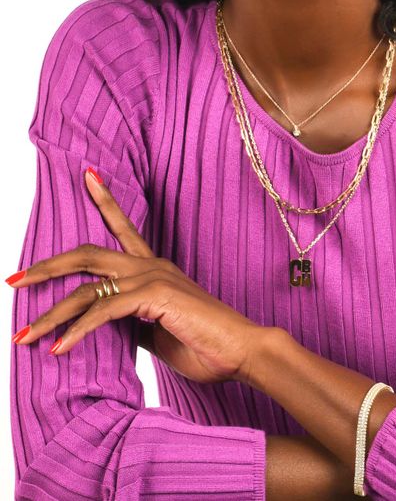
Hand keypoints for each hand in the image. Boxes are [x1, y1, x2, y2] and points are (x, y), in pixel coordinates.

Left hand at [8, 168, 271, 386]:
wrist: (241, 350)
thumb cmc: (205, 343)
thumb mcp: (156, 330)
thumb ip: (131, 320)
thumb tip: (103, 324)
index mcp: (155, 269)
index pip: (125, 227)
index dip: (104, 200)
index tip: (88, 176)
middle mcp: (152, 266)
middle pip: (89, 253)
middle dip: (48, 265)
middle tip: (15, 278)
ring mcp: (153, 277)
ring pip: (86, 287)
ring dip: (50, 314)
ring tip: (23, 335)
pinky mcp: (155, 295)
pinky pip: (102, 310)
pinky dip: (77, 330)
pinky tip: (60, 349)